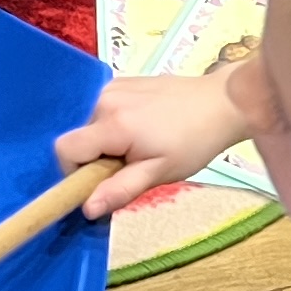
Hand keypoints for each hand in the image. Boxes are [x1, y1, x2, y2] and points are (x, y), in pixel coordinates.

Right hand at [54, 68, 252, 216]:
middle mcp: (104, 100)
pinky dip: (113, 124)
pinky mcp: (120, 81)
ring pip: (89, 124)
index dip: (75, 172)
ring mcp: (112, 86)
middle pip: (78, 138)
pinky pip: (101, 110)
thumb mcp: (160, 172)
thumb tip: (87, 209)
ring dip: (105, 141)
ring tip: (141, 144)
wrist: (224, 102)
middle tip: (131, 164)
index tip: (102, 180)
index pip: (65, 150)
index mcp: (113, 124)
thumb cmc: (195, 142)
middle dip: (95, 158)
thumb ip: (120, 189)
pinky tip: (143, 127)